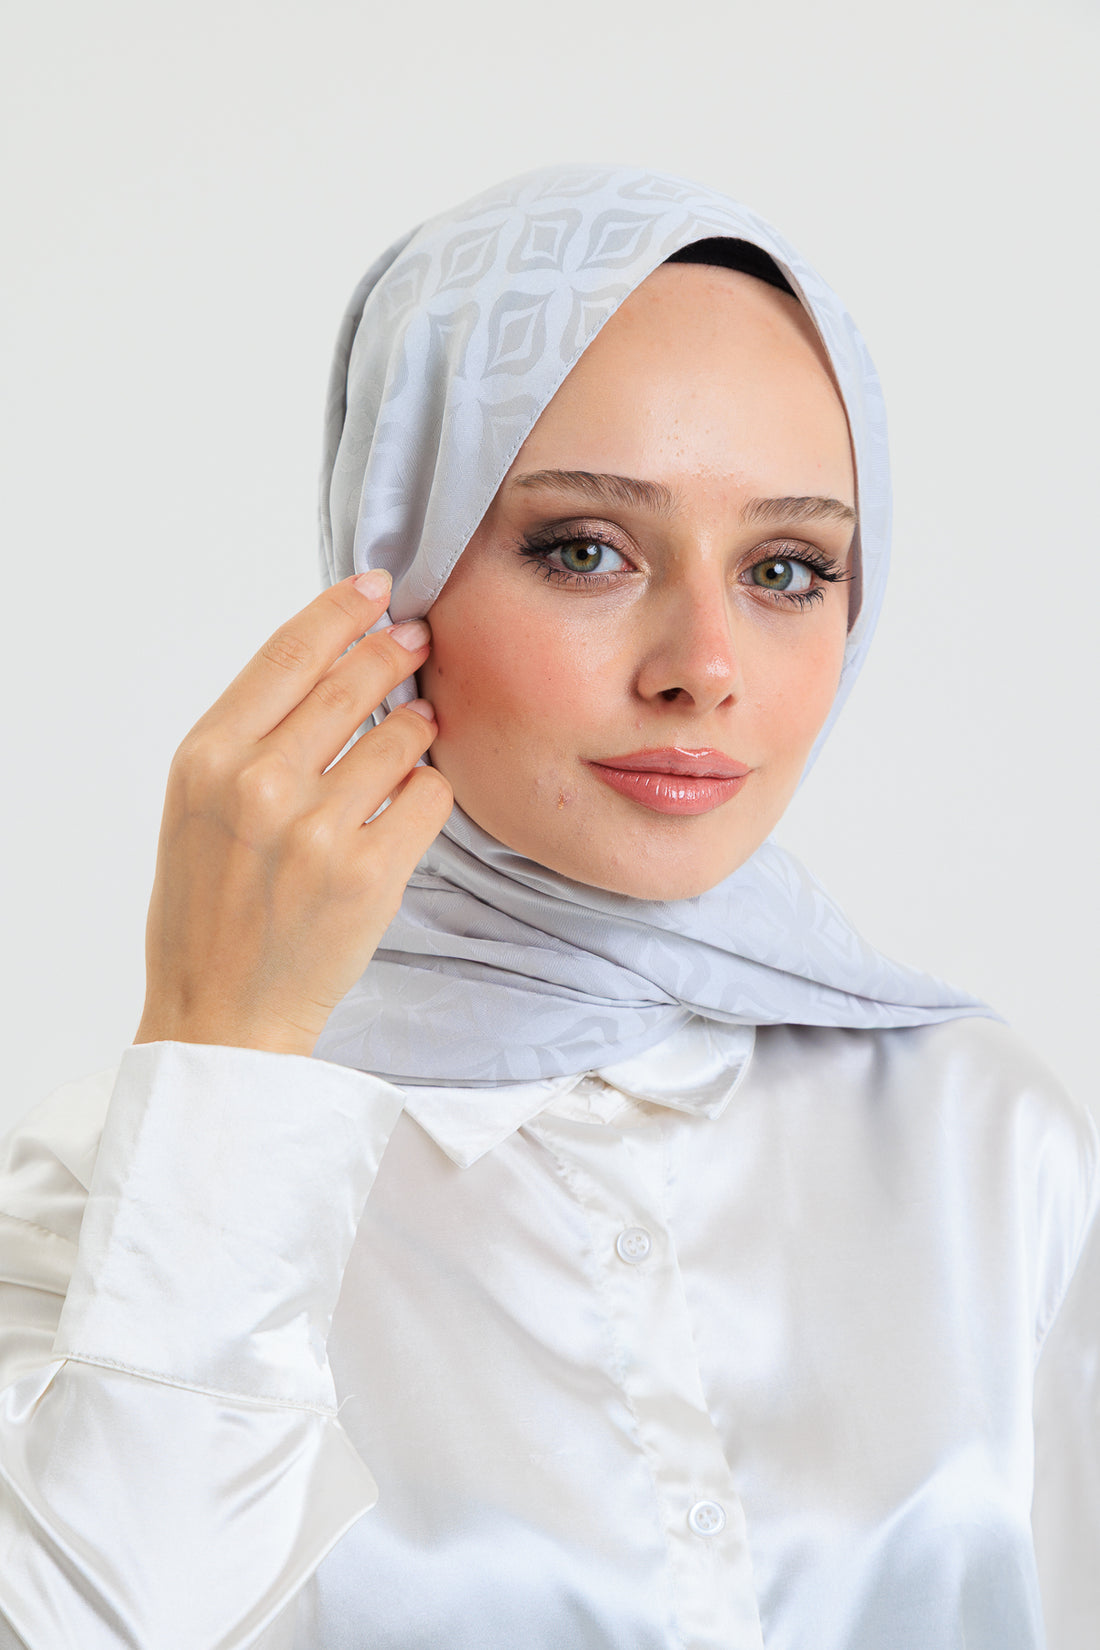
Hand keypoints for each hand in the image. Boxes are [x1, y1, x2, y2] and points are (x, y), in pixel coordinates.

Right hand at [134, 571, 452, 1056]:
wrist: (222, 1014)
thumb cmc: (209, 907)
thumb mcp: (199, 805)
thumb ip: (253, 734)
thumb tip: (331, 660)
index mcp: (207, 757)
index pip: (289, 653)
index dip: (341, 610)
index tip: (376, 587)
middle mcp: (258, 783)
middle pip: (355, 680)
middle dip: (395, 653)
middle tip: (417, 641)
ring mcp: (316, 829)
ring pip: (403, 735)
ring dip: (418, 729)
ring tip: (409, 741)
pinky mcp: (369, 874)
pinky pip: (429, 796)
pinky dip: (428, 793)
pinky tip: (407, 807)